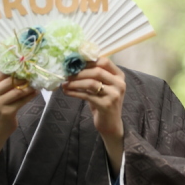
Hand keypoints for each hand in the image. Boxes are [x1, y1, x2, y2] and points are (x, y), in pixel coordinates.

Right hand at [0, 70, 38, 165]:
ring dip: (29, 86)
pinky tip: (36, 92)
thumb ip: (4, 80)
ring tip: (36, 83)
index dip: (15, 69)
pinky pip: (23, 100)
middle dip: (24, 77)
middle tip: (34, 74)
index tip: (26, 67)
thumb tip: (22, 67)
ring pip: (18, 91)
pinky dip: (31, 95)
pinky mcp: (7, 112)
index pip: (2, 72)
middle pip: (11, 81)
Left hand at [62, 56, 125, 172]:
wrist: (111, 124)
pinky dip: (74, 92)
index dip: (89, 61)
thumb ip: (95, 75)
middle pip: (97, 71)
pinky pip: (86, 95)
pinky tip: (66, 91)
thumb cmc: (104, 102)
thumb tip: (75, 64)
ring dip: (75, 82)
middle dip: (79, 72)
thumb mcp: (103, 86)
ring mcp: (114, 95)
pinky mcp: (106, 105)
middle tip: (67, 74)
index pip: (104, 61)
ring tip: (65, 83)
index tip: (75, 63)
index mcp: (119, 76)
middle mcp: (119, 84)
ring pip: (91, 83)